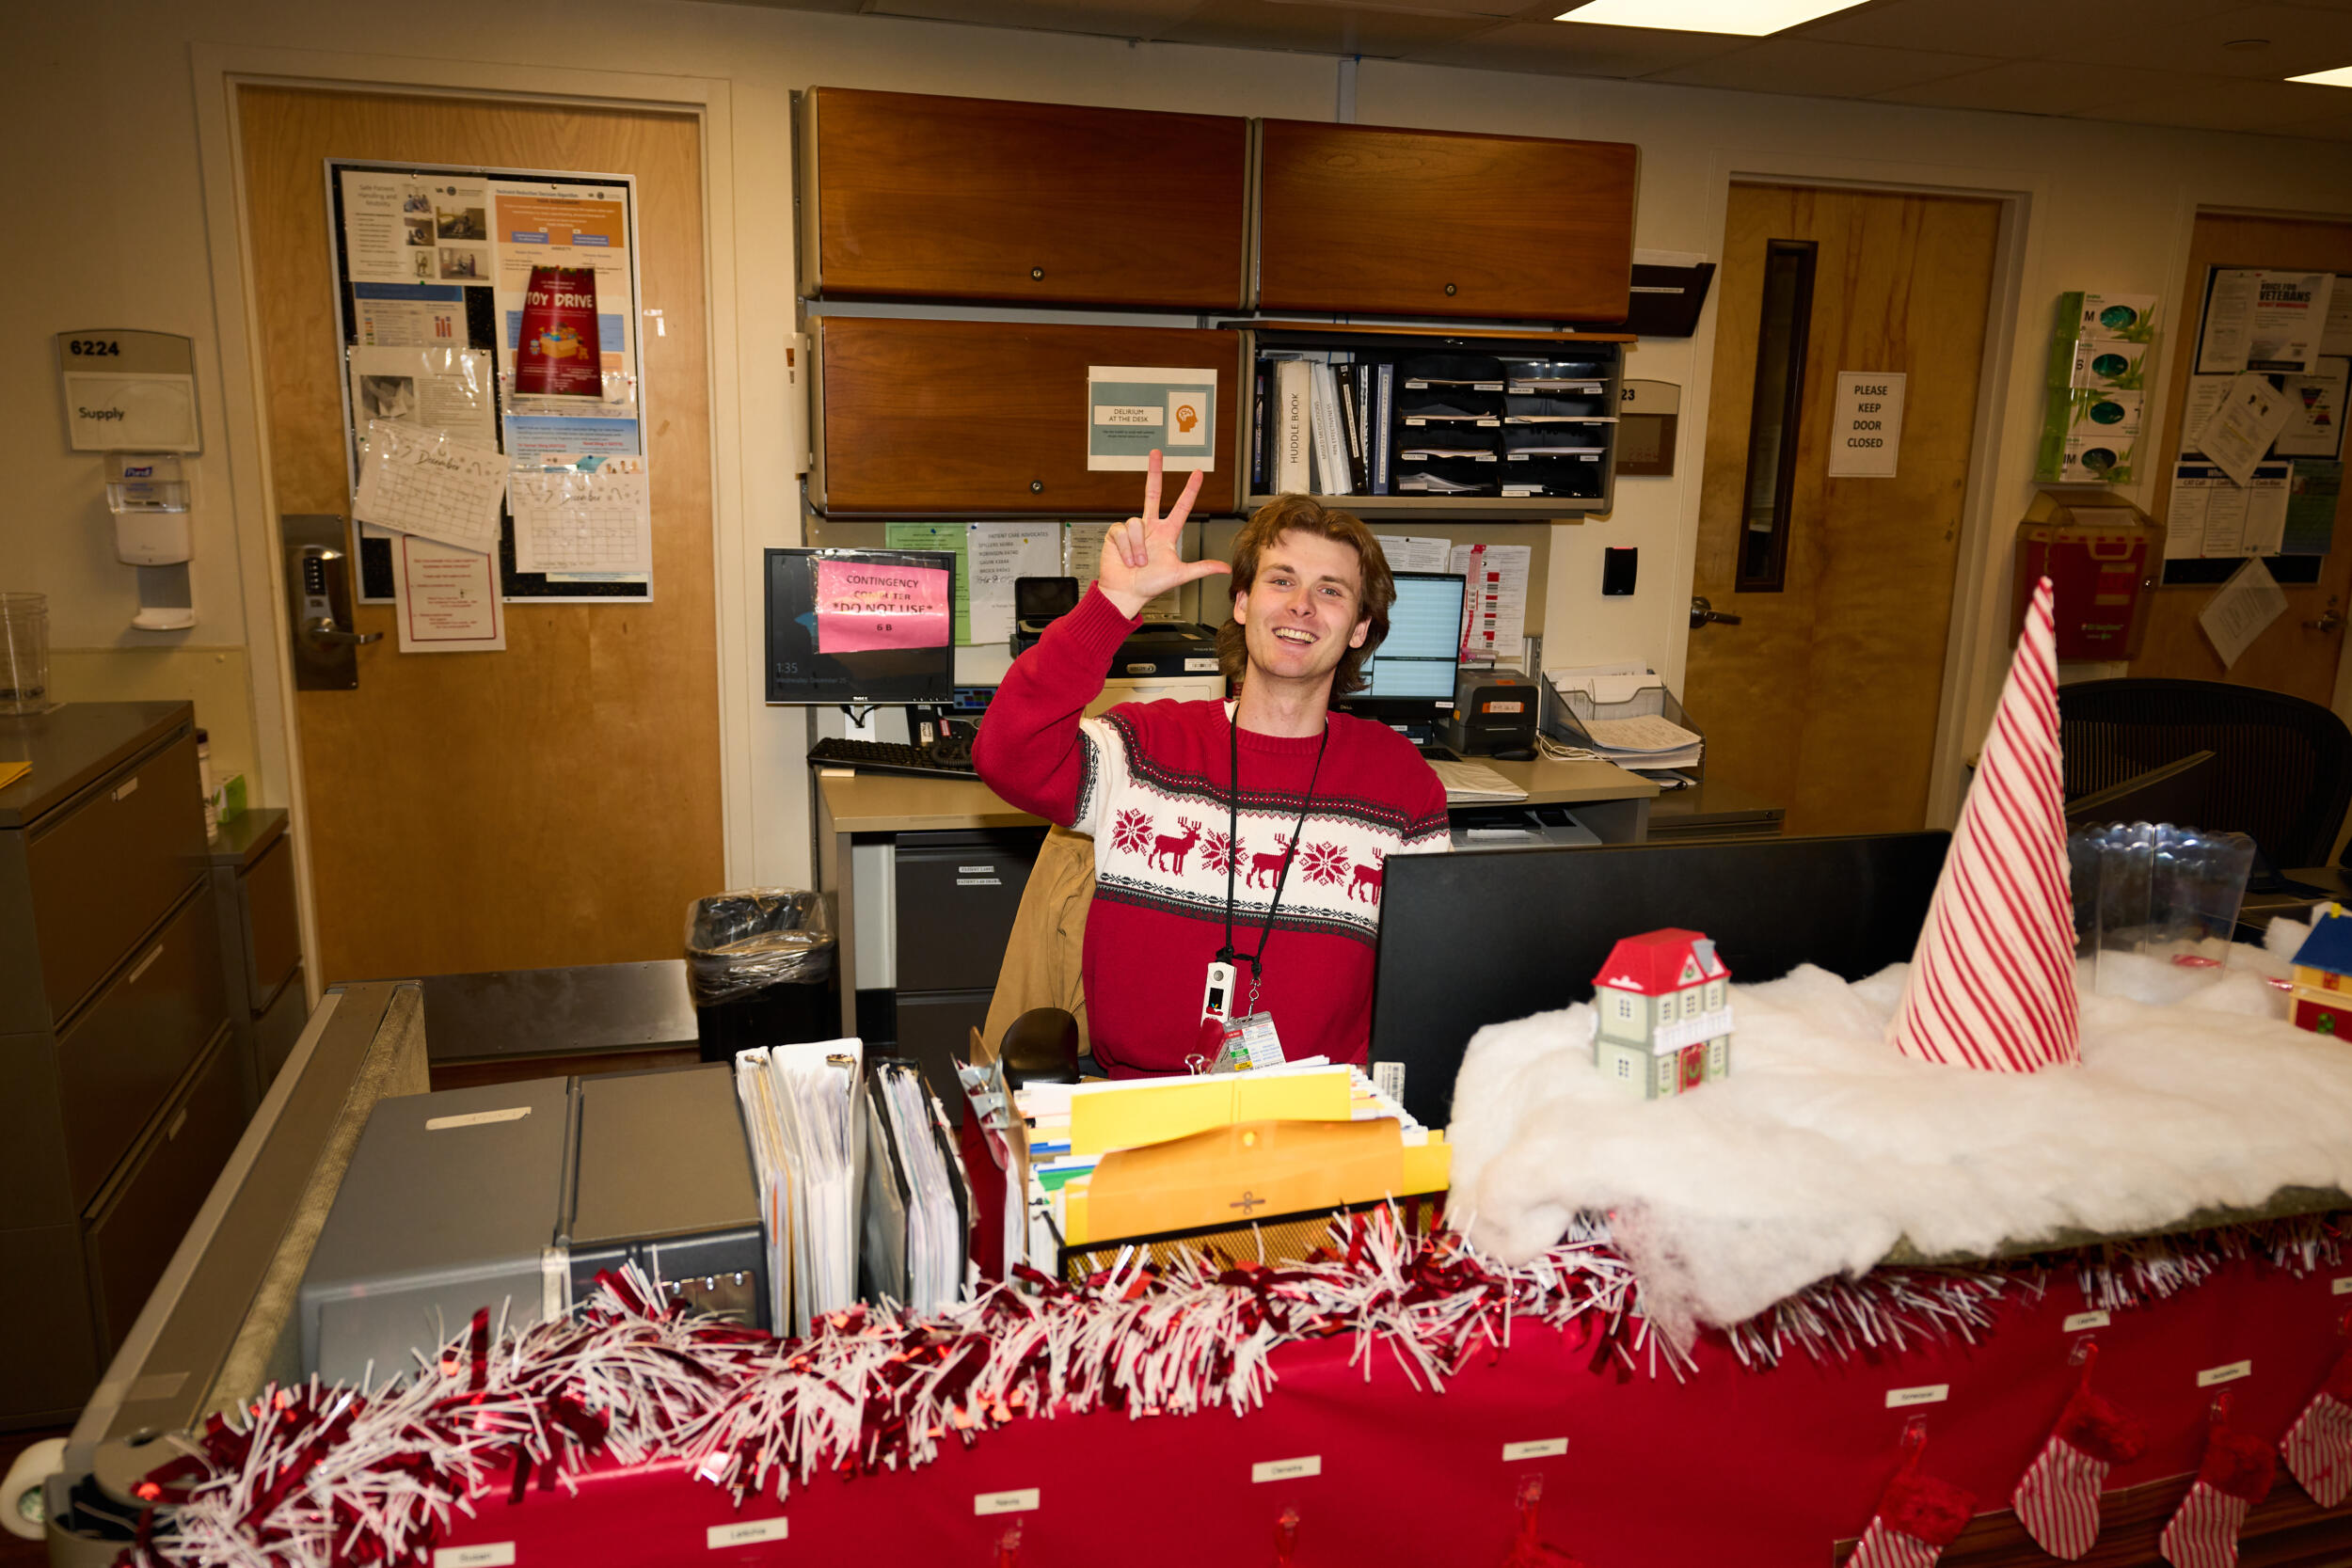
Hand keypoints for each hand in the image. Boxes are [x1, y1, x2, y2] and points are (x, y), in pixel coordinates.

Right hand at [1099, 449, 1230, 618]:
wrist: (1126, 593)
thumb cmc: (1150, 585)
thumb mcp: (1179, 575)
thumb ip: (1202, 568)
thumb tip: (1225, 568)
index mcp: (1167, 533)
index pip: (1181, 507)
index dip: (1190, 490)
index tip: (1198, 474)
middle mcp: (1151, 527)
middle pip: (1152, 492)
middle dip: (1154, 471)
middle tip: (1156, 453)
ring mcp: (1133, 529)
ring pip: (1137, 523)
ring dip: (1138, 548)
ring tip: (1138, 562)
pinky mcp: (1116, 533)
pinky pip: (1123, 531)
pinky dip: (1126, 548)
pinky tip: (1126, 558)